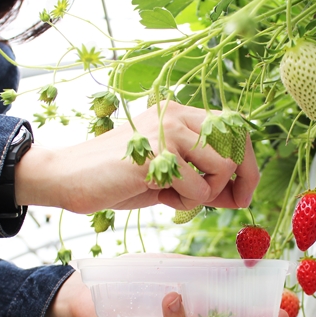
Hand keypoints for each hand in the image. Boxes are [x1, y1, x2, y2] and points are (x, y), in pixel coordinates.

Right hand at [15, 102, 259, 213]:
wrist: (68, 177)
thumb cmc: (117, 179)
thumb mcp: (168, 175)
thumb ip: (201, 176)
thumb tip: (241, 194)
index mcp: (180, 113)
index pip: (234, 128)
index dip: (247, 162)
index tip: (243, 192)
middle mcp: (177, 114)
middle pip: (237, 143)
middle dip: (243, 179)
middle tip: (233, 204)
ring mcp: (167, 131)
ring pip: (223, 166)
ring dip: (207, 193)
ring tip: (177, 197)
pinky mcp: (156, 155)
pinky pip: (198, 187)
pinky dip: (187, 203)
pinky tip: (162, 198)